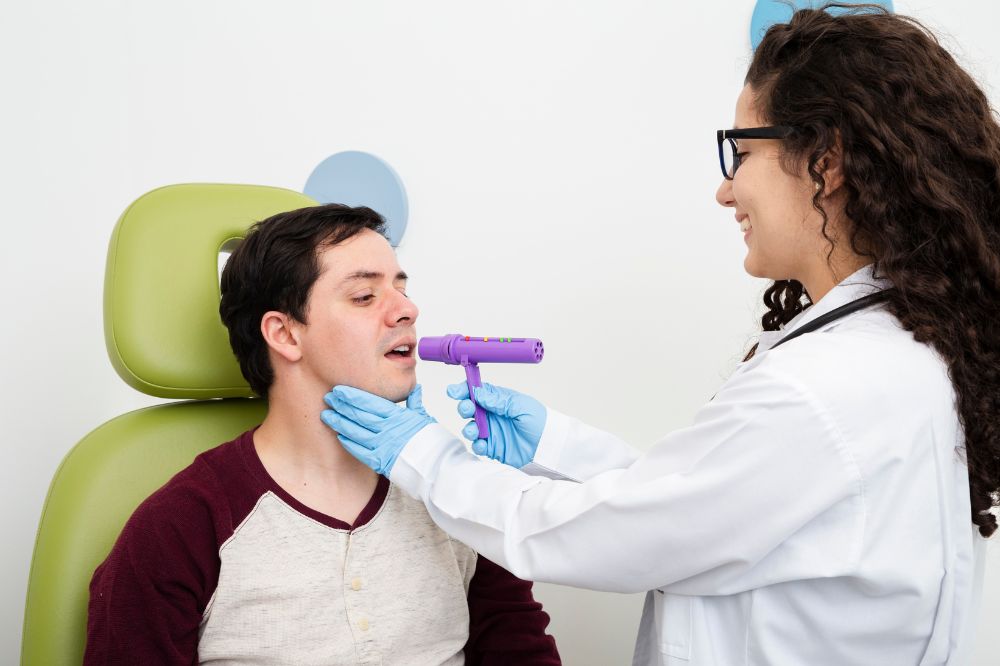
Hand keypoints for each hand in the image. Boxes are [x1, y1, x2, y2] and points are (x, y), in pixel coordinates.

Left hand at [321, 384, 435, 475]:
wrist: (437, 466)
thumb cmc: (432, 441)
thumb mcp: (424, 417)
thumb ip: (415, 403)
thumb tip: (415, 389)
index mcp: (397, 416)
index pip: (369, 402)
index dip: (352, 395)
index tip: (340, 390)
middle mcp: (387, 429)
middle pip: (358, 414)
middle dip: (341, 405)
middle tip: (329, 398)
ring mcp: (382, 445)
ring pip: (355, 431)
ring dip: (339, 422)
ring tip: (327, 415)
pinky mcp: (379, 461)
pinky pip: (359, 450)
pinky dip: (348, 442)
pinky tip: (339, 435)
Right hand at [447, 382, 545, 467]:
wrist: (549, 445)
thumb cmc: (540, 421)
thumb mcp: (521, 405)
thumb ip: (498, 400)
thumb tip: (477, 393)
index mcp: (499, 400)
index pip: (477, 391)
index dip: (463, 390)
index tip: (454, 392)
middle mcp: (492, 414)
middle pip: (470, 408)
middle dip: (464, 407)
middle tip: (467, 408)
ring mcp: (491, 431)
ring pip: (470, 427)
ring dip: (468, 428)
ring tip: (474, 431)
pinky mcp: (493, 447)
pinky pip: (478, 446)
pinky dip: (477, 445)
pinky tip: (483, 444)